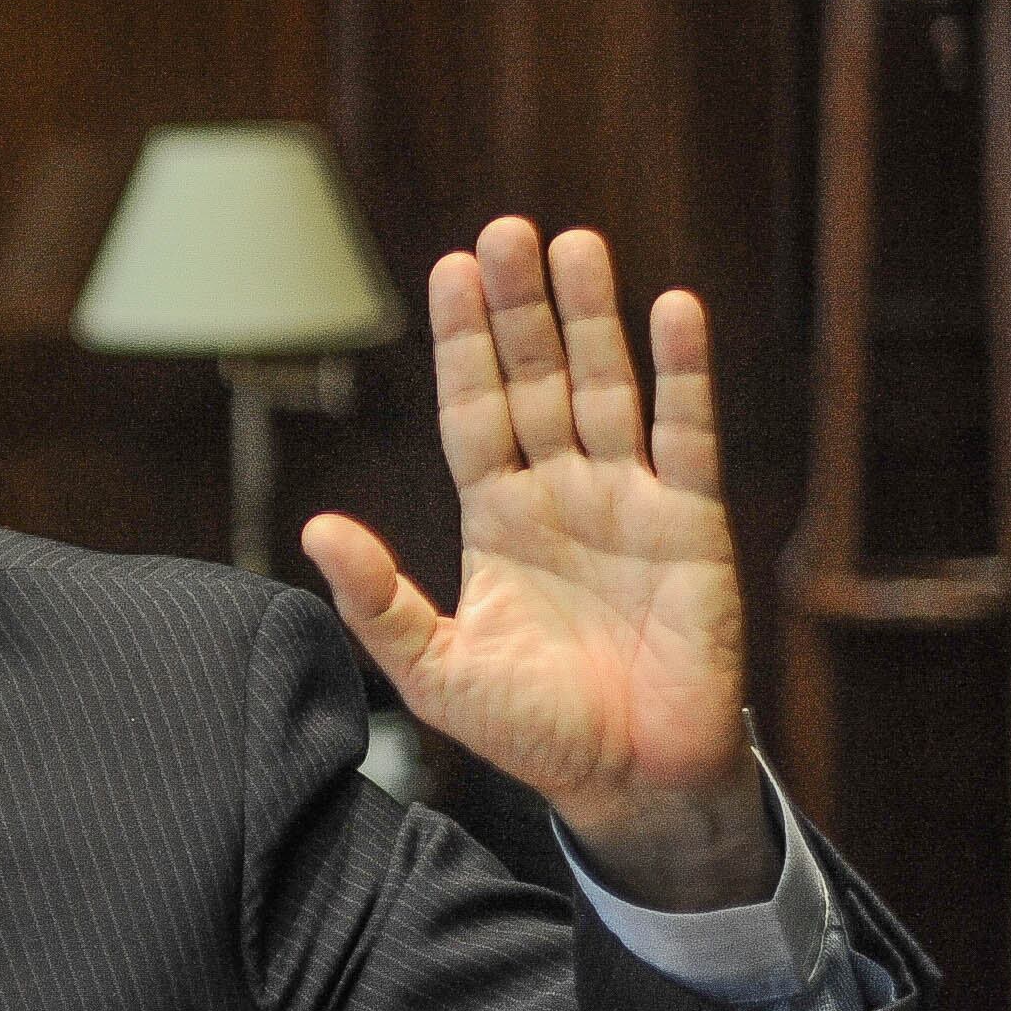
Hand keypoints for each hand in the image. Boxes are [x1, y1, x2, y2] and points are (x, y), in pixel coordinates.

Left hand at [297, 218, 775, 909]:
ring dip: (592, 318)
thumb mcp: (433, 671)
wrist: (631, 782)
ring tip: (574, 243)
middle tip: (505, 229)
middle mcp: (561, 494)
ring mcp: (628, 501)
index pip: (473, 410)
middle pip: (535, 379)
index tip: (446, 270)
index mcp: (496, 518)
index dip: (461, 344)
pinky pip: (685, 435)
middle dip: (520, 308)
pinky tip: (671, 308)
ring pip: (605, 388)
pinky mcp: (692, 524)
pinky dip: (681, 373)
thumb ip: (377, 601)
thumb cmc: (533, 731)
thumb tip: (317, 528)